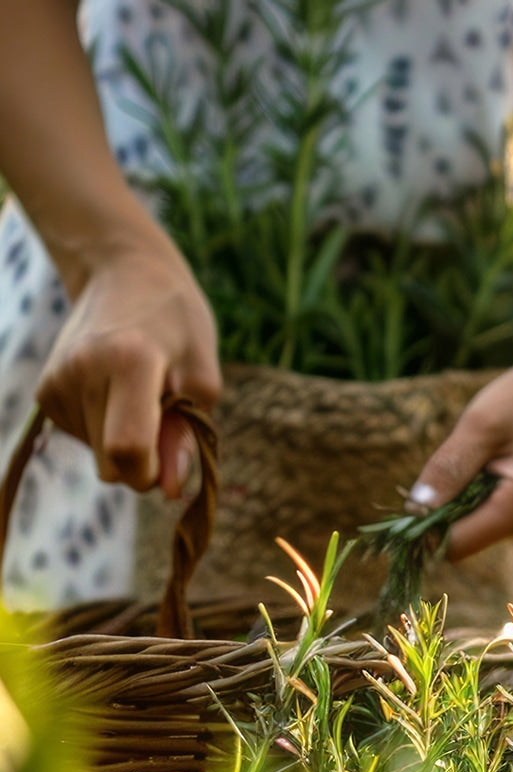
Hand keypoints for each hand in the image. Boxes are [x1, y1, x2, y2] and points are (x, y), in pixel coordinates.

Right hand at [35, 229, 220, 498]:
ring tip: (139, 392)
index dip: (153, 472)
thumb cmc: (177, 323)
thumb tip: (170, 492)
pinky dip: (105, 428)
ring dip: (125, 441)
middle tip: (165, 417)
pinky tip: (115, 391)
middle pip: (112, 465)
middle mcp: (82, 372)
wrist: (122, 273)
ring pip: (98, 457)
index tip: (172, 459)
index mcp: (129, 362)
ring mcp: (56, 382)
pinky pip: (83, 439)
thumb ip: (188, 435)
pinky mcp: (45, 391)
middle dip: (145, 462)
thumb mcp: (201, 375)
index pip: (128, 450)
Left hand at [410, 322, 512, 560]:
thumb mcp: (480, 424)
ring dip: (475, 499)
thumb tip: (413, 512)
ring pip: (484, 529)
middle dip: (455, 506)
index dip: (427, 526)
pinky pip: (501, 522)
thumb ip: (448, 470)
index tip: (417, 495)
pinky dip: (493, 499)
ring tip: (501, 459)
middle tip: (473, 459)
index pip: (456, 545)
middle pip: (469, 538)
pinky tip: (512, 467)